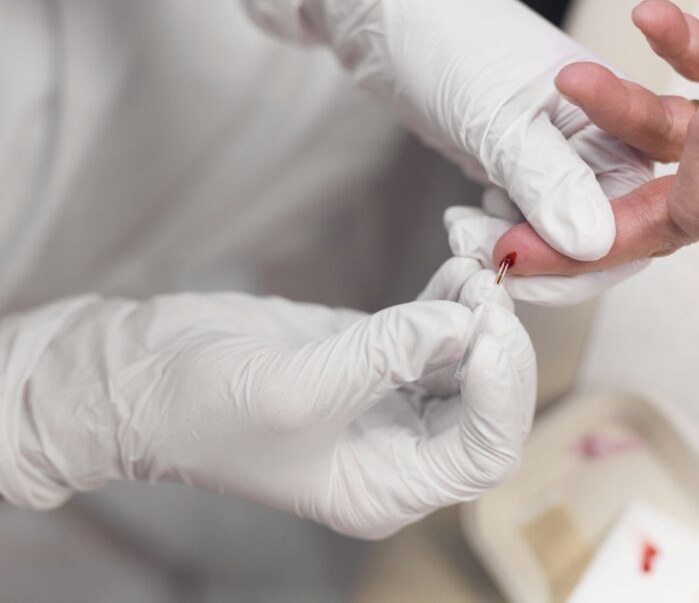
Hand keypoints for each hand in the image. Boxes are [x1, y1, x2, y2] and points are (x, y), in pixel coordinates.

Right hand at [0, 259, 534, 538]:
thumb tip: (463, 320)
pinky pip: (439, 329)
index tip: (489, 331)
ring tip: (471, 266)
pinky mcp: (380, 355)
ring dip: (480, 313)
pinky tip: (456, 262)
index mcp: (388, 487)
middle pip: (489, 406)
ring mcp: (394, 399)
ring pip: (471, 360)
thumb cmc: (202, 407)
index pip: (483, 453)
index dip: (502, 394)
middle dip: (498, 346)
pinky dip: (453, 296)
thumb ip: (386, 355)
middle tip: (485, 291)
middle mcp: (402, 450)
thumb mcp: (296, 388)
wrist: (145, 374)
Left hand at [237, 0, 650, 262]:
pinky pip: (527, 225)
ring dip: (511, 247)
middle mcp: (600, 146)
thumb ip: (550, 182)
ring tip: (465, 228)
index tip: (517, 261)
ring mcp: (560, 161)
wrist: (390, 19)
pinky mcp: (524, 171)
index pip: (629, 217)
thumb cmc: (450, 40)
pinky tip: (467, 219)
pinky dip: (497, 234)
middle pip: (597, 239)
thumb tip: (596, 245)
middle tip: (482, 249)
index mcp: (619, 123)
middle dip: (540, 258)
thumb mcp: (502, 117)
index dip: (581, 256)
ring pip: (557, 239)